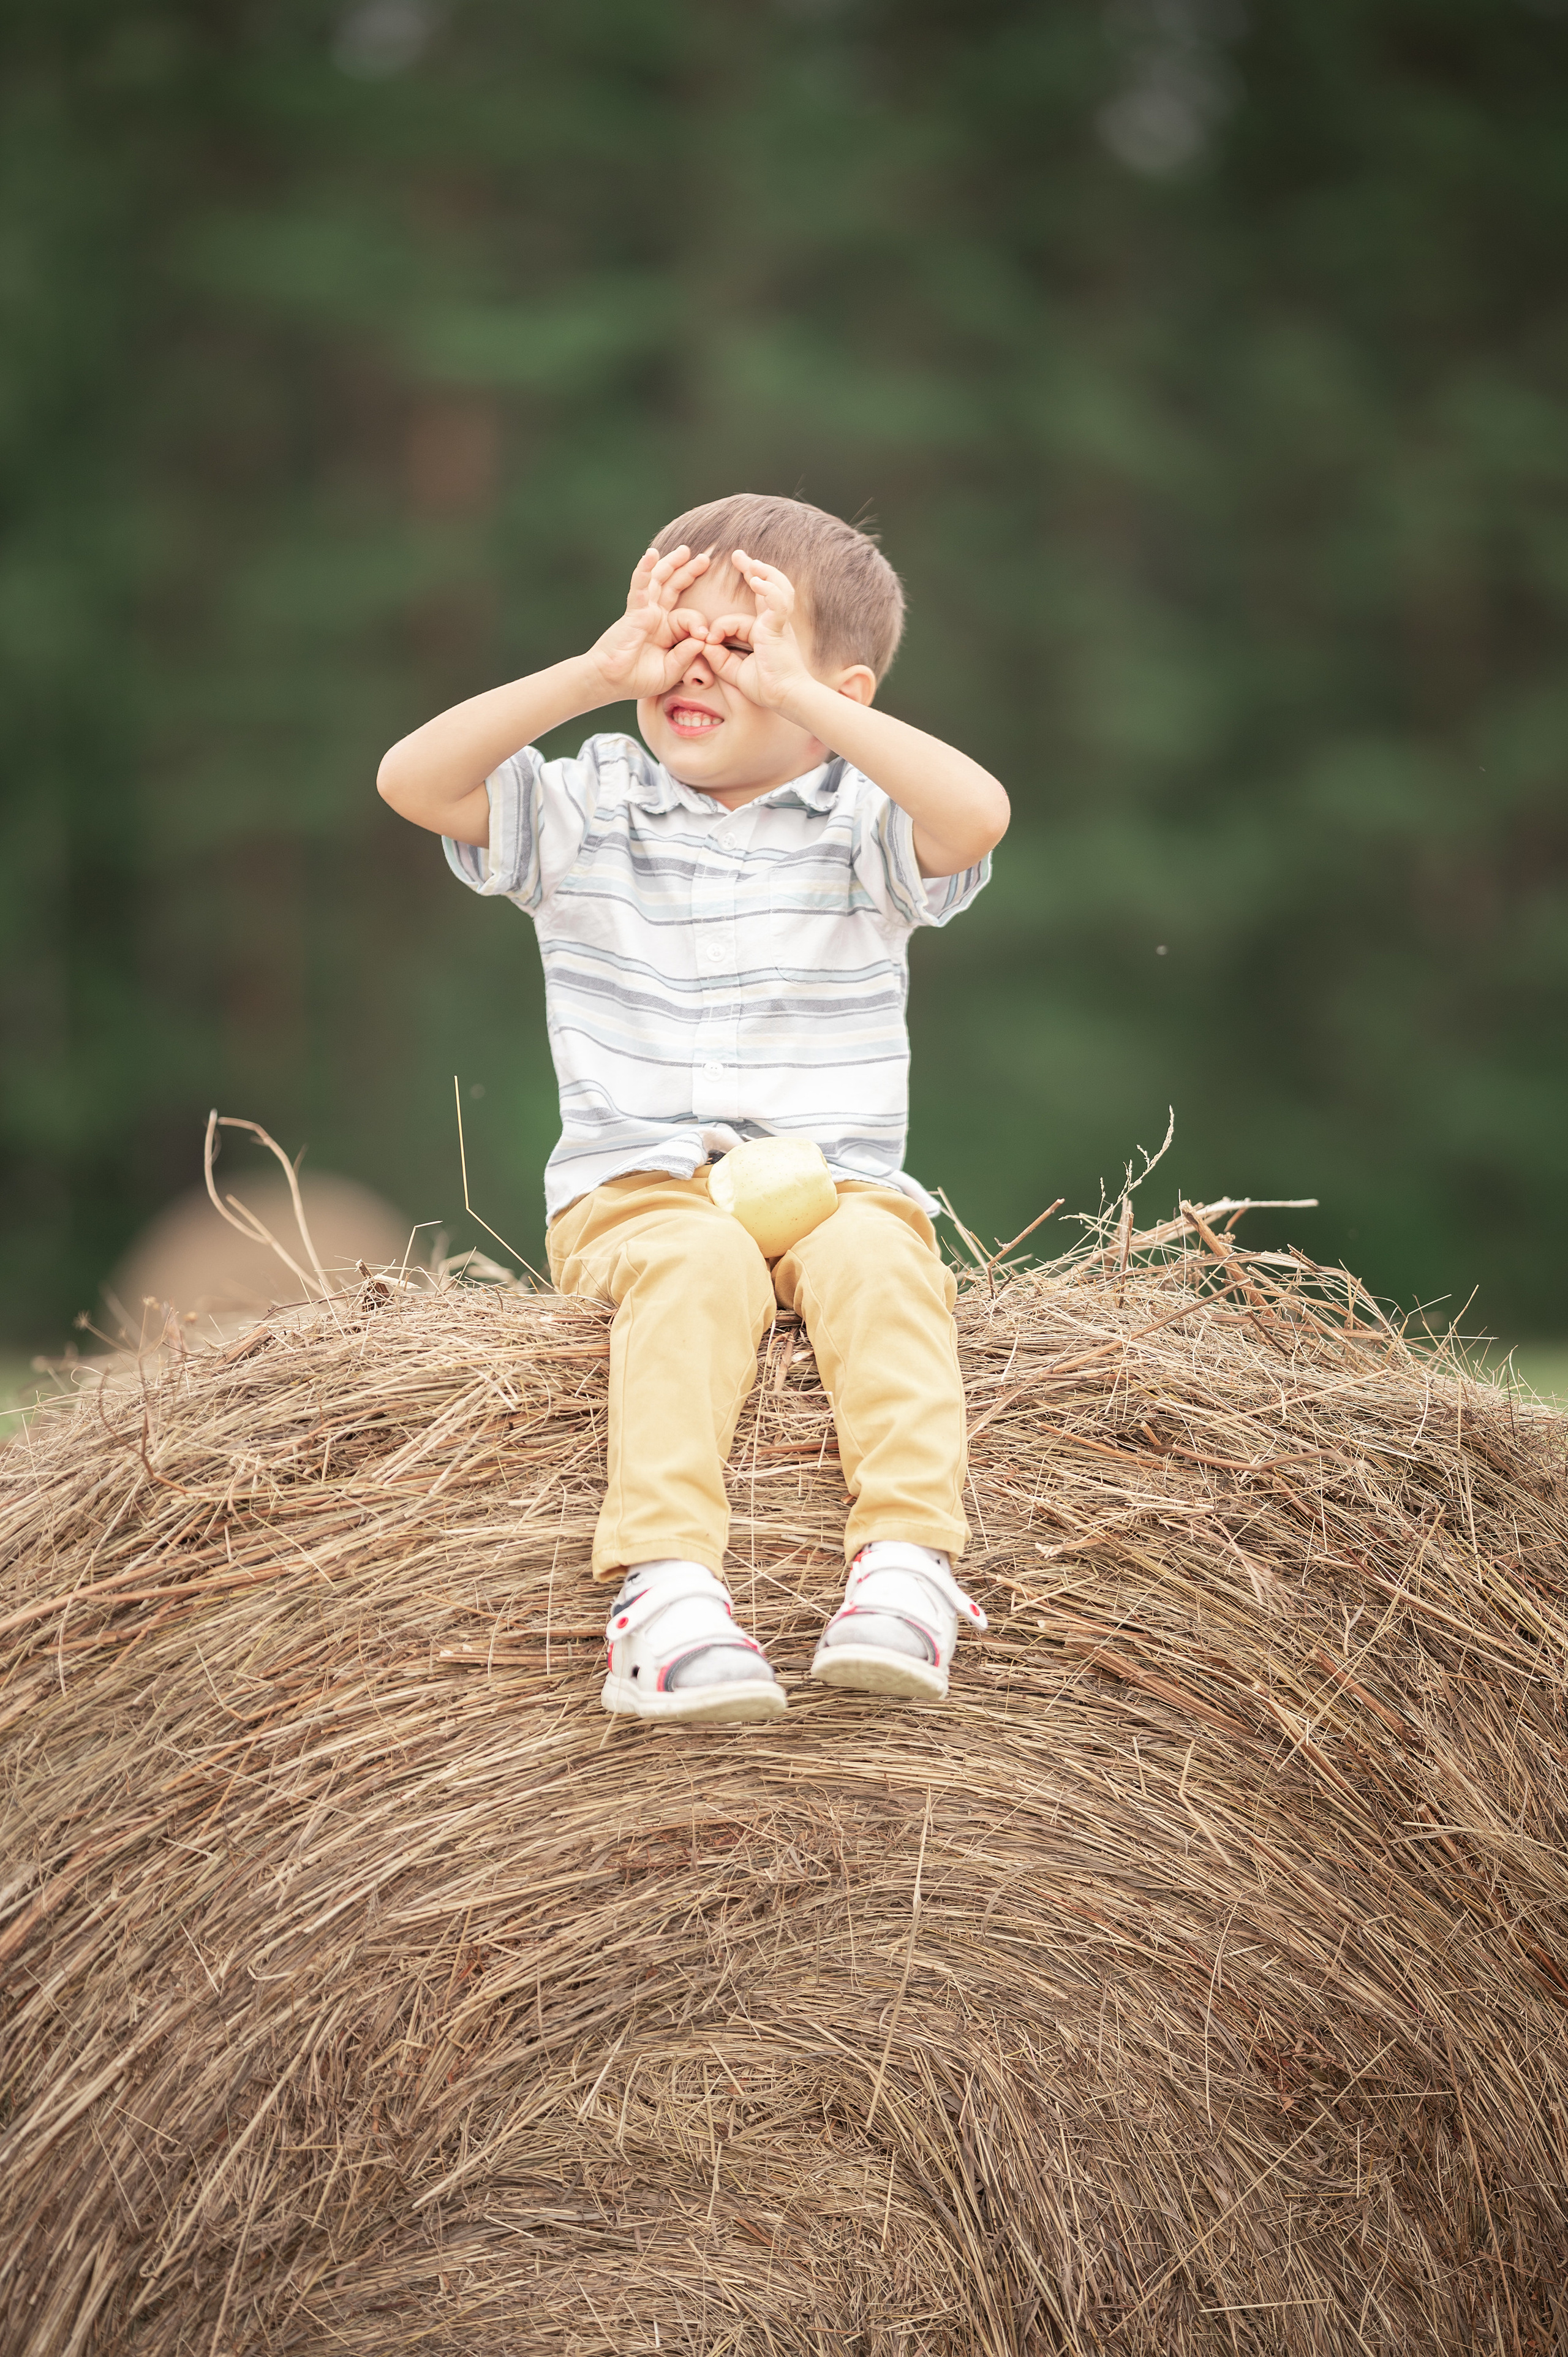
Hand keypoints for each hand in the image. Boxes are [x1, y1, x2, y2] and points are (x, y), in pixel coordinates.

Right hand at [586, 544, 713, 700]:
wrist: (610, 682)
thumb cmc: (637, 679)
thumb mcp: (671, 671)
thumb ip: (686, 656)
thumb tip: (702, 639)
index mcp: (667, 631)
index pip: (688, 616)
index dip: (699, 623)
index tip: (706, 636)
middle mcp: (656, 617)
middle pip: (674, 587)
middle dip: (689, 571)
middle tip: (705, 558)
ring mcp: (645, 611)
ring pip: (659, 580)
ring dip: (671, 563)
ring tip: (685, 550)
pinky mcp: (634, 611)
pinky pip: (640, 586)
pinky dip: (645, 569)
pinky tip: (652, 554)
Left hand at [697, 550, 815, 711]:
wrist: (785, 697)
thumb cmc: (766, 687)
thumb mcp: (734, 671)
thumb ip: (719, 658)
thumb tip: (704, 644)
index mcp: (765, 630)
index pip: (750, 608)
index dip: (732, 609)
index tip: (721, 613)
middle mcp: (774, 623)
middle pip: (768, 587)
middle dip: (754, 569)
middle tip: (738, 555)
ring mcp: (779, 623)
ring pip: (776, 588)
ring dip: (763, 573)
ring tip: (749, 562)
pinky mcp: (779, 628)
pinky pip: (777, 603)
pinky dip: (768, 590)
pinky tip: (756, 580)